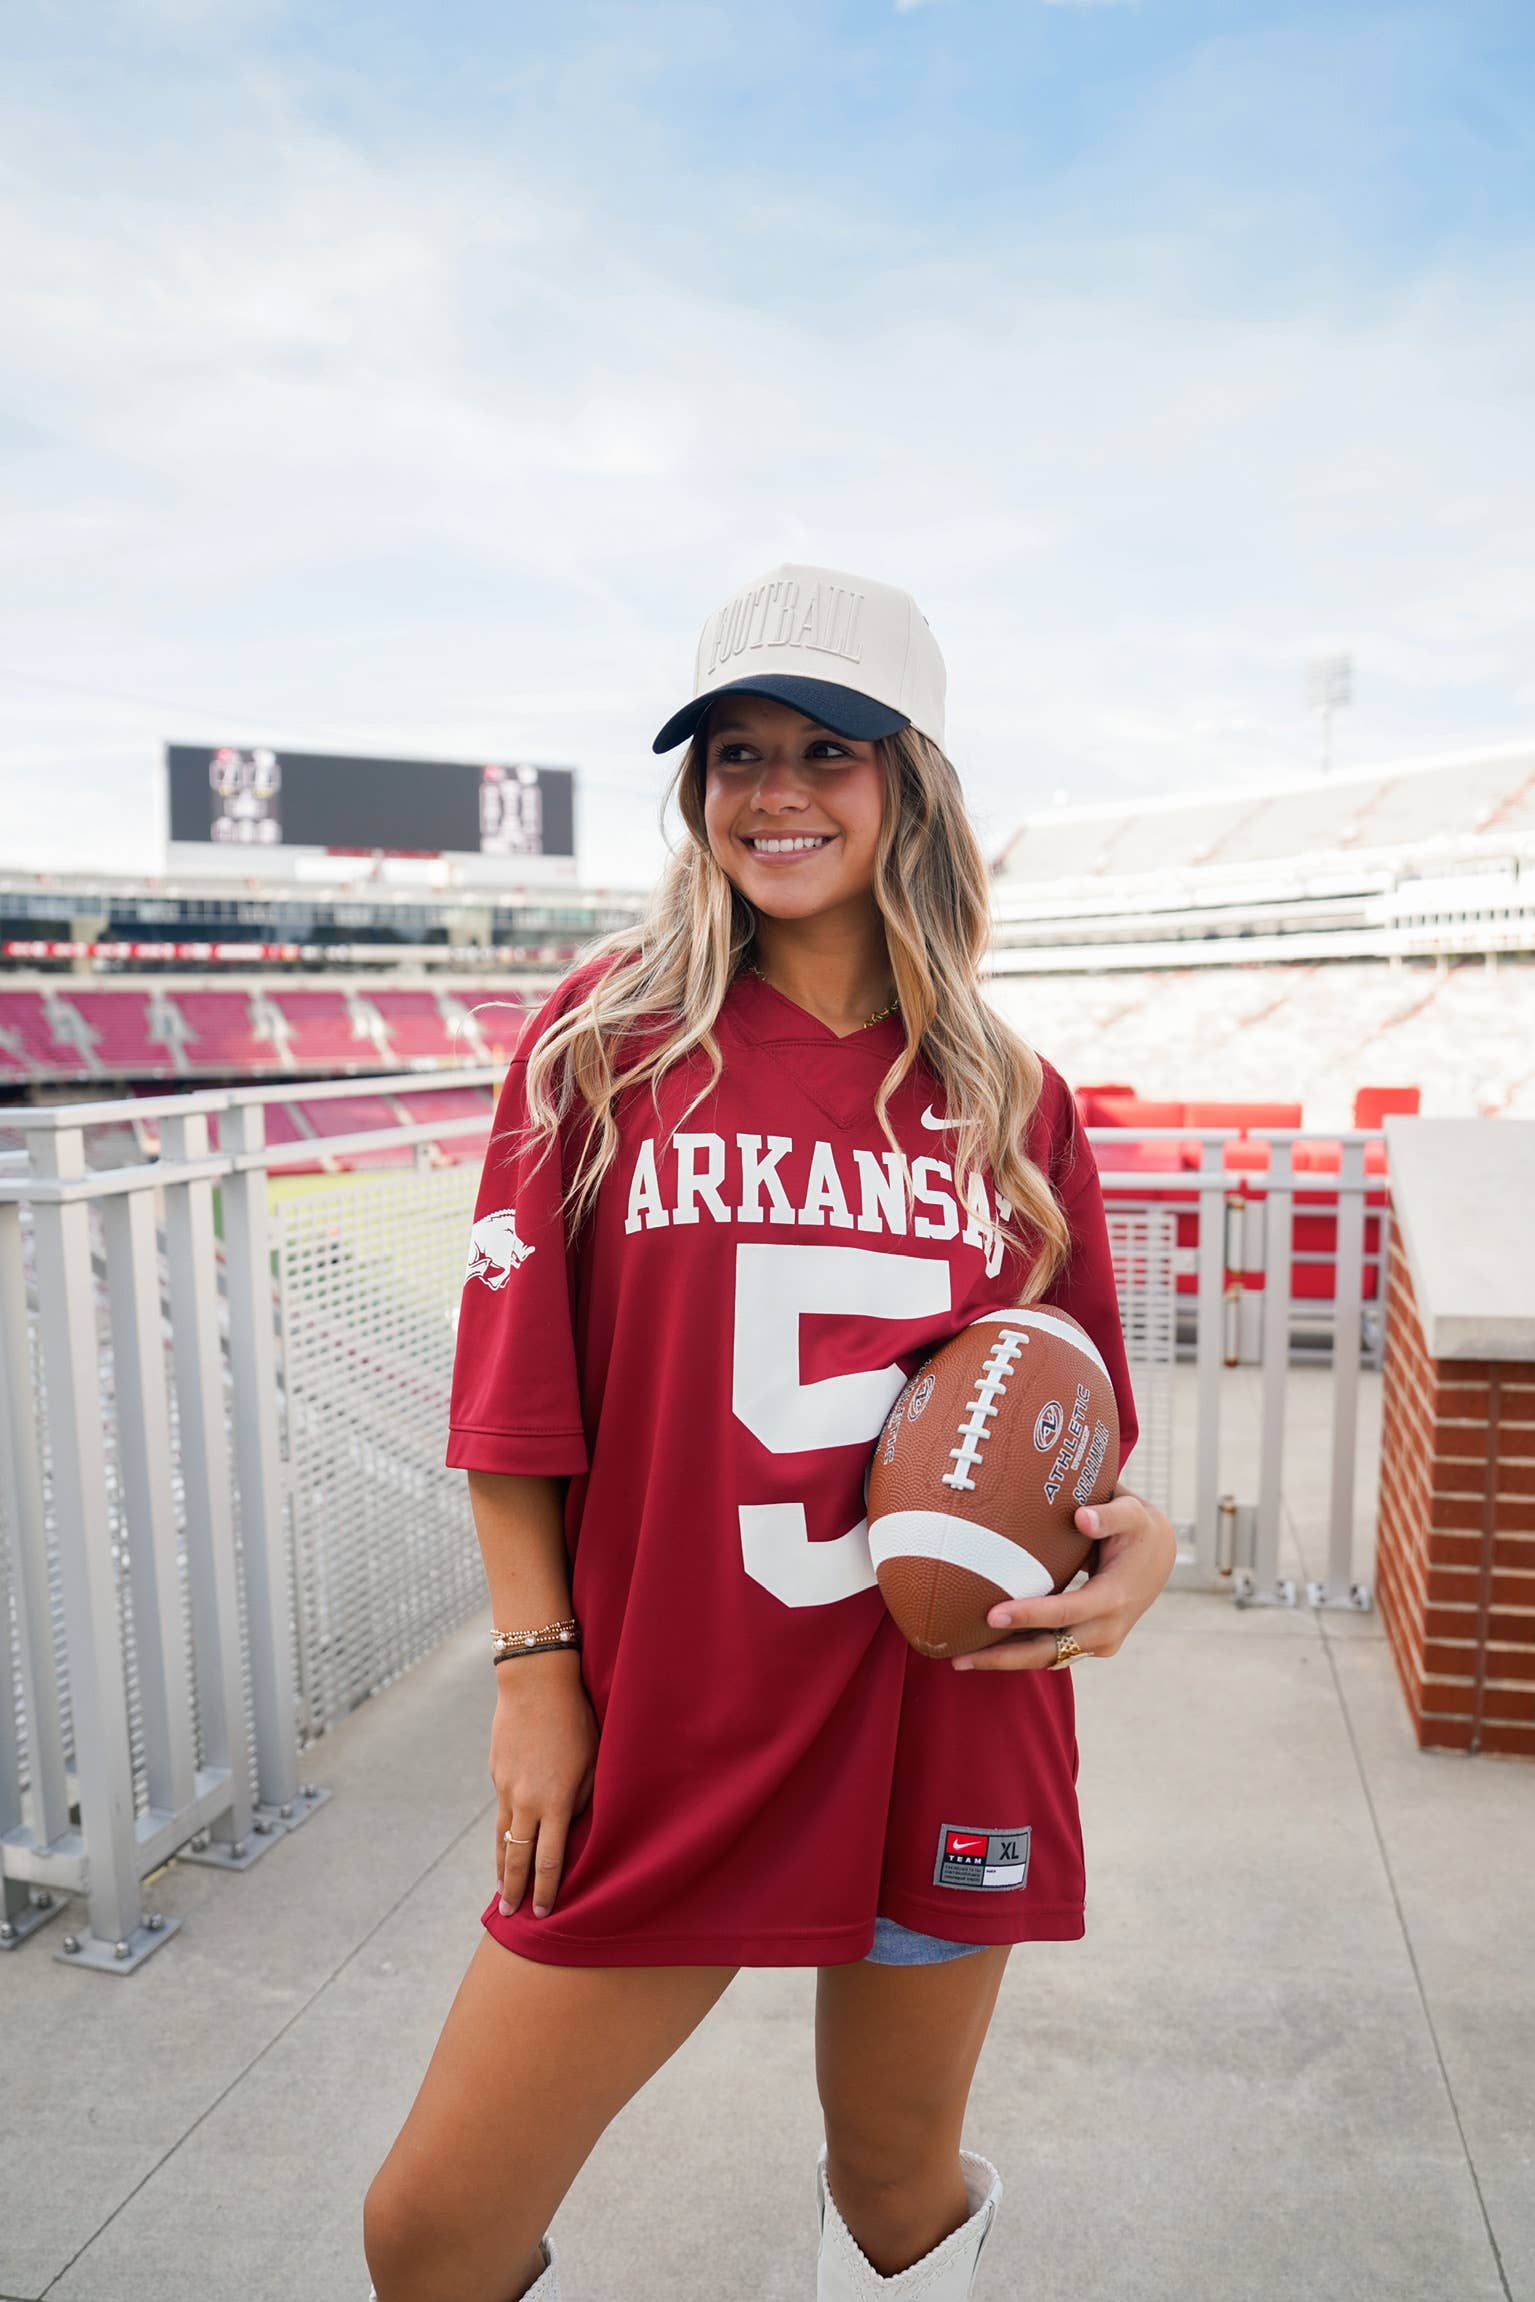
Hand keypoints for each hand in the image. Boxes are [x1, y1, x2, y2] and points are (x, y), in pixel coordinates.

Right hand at [491, 1652, 598, 1917]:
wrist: (535, 1683)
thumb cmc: (576, 1720)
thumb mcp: (591, 1762)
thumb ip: (581, 1799)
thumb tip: (571, 1825)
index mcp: (554, 1802)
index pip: (549, 1860)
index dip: (547, 1889)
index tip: (544, 1912)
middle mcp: (525, 1801)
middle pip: (517, 1857)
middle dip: (514, 1889)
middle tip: (509, 1914)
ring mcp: (505, 1787)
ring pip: (502, 1837)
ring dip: (501, 1866)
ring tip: (501, 1888)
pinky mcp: (496, 1773)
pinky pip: (501, 1810)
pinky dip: (501, 1832)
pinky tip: (504, 1842)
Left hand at [949, 1485, 1177, 1671]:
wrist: (1161, 1555)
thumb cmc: (1138, 1528)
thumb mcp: (1133, 1512)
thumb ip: (1111, 1514)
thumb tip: (1082, 1517)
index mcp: (1116, 1597)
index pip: (1067, 1611)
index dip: (1031, 1615)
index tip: (992, 1615)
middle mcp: (1109, 1628)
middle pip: (1052, 1651)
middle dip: (1006, 1657)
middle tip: (960, 1658)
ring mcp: (1101, 1641)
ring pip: (1050, 1659)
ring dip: (1008, 1662)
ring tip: (962, 1660)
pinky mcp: (1091, 1644)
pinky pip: (1054, 1654)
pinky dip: (1022, 1654)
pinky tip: (986, 1650)